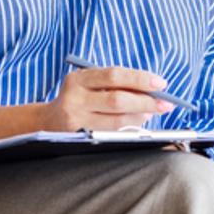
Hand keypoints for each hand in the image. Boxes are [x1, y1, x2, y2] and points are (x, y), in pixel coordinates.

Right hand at [42, 66, 173, 131]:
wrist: (47, 123)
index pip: (114, 75)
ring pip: (117, 121)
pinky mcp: (80, 137)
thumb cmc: (78, 99)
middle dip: (146, 101)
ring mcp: (76, 120)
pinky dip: (130, 128)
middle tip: (165, 103)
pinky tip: (137, 122)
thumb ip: (114, 84)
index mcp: (78, 79)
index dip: (140, 79)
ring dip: (140, 117)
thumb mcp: (89, 85)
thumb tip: (152, 89)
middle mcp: (74, 98)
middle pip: (117, 99)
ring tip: (151, 112)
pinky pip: (112, 134)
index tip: (161, 83)